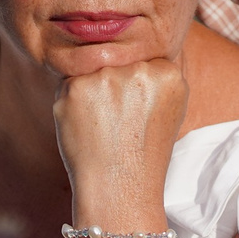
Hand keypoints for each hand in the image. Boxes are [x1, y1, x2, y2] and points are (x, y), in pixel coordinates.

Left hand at [52, 57, 186, 219]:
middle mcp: (141, 70)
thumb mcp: (169, 111)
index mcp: (169, 73)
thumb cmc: (142, 154)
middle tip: (119, 124)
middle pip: (118, 62)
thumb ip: (158, 77)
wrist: (118, 190)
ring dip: (92, 93)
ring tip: (103, 127)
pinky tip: (85, 126)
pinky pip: (69, 83)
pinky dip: (72, 103)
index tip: (136, 113)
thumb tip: (136, 47)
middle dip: (113, 88)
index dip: (134, 88)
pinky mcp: (76, 86)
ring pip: (92, 70)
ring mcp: (107, 77)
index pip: (143, 61)